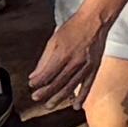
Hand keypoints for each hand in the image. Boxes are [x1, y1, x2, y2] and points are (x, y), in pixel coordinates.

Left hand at [20, 0, 112, 116]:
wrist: (95, 21)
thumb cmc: (74, 27)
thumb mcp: (54, 39)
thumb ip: (44, 59)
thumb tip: (34, 75)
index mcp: (62, 53)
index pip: (47, 74)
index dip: (38, 82)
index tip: (32, 86)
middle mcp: (74, 62)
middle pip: (57, 82)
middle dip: (45, 92)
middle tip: (36, 98)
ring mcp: (85, 66)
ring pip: (71, 86)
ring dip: (59, 97)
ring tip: (50, 105)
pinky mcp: (94, 68)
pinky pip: (87, 85)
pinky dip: (82, 96)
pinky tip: (76, 105)